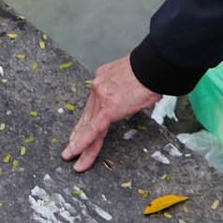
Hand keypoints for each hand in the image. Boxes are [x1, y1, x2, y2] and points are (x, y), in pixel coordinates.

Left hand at [61, 55, 158, 172]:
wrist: (153, 66)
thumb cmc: (150, 70)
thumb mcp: (132, 76)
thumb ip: (126, 88)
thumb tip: (133, 96)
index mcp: (103, 79)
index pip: (93, 105)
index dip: (86, 119)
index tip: (81, 128)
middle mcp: (98, 87)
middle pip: (87, 117)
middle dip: (77, 133)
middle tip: (69, 148)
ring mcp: (101, 97)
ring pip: (88, 126)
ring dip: (78, 144)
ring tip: (69, 156)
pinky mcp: (108, 108)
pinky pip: (93, 130)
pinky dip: (84, 143)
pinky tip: (76, 152)